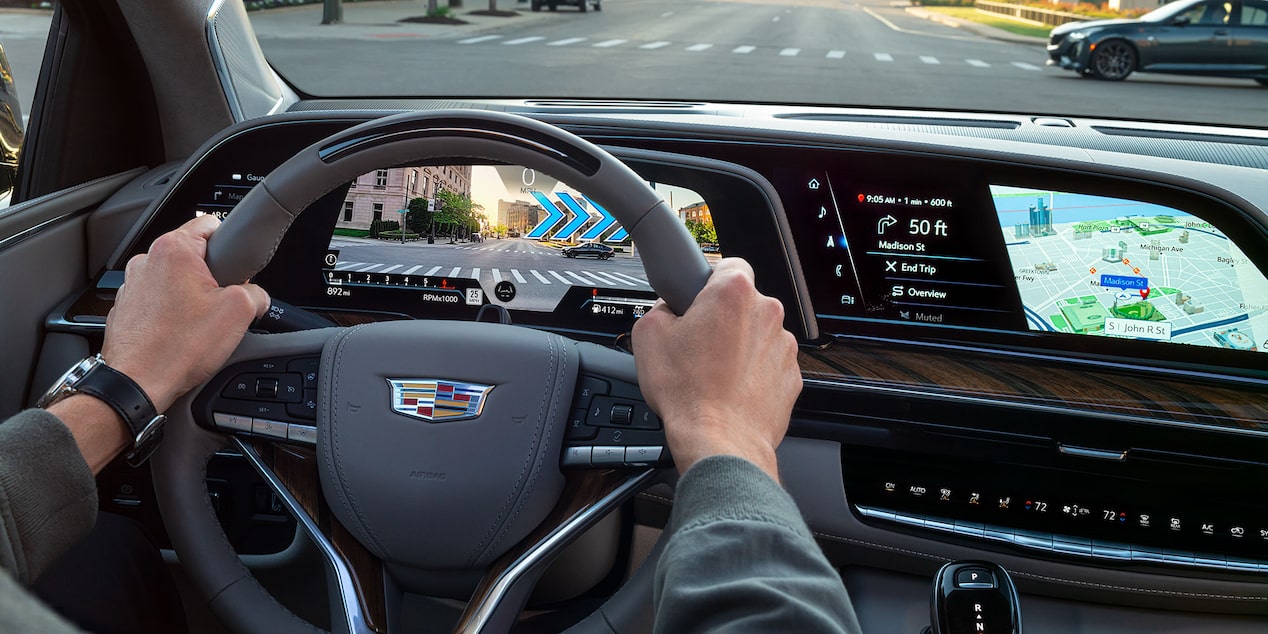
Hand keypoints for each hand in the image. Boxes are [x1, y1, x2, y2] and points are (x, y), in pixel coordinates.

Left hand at [102, 215, 270, 411]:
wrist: (136, 384)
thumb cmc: (177, 348)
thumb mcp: (239, 313)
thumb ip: (257, 293)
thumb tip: (257, 296)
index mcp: (173, 250)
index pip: (211, 224)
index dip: (232, 246)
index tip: (236, 268)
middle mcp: (146, 261)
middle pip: (193, 256)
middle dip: (211, 278)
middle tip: (220, 306)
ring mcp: (131, 285)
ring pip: (175, 281)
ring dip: (189, 297)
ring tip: (197, 326)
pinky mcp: (125, 309)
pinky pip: (157, 302)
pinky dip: (170, 314)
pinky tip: (179, 335)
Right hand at [632, 258, 800, 480]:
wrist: (719, 441)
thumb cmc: (688, 392)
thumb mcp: (648, 335)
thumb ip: (660, 307)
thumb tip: (670, 309)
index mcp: (733, 292)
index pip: (727, 264)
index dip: (708, 281)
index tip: (698, 298)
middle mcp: (767, 313)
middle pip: (743, 303)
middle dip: (722, 318)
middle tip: (697, 343)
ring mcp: (784, 346)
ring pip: (757, 335)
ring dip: (739, 347)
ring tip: (713, 373)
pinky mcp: (792, 376)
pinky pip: (769, 365)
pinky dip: (753, 374)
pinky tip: (730, 390)